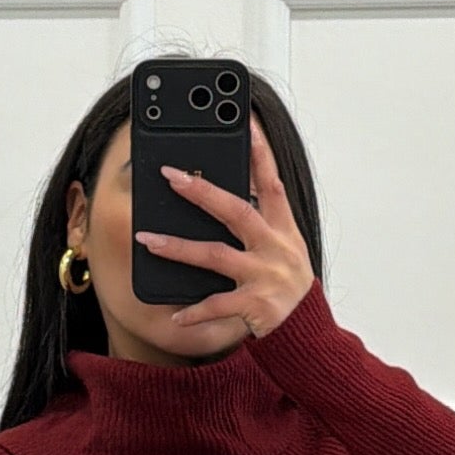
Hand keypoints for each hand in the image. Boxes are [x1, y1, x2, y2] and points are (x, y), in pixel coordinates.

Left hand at [134, 113, 315, 336]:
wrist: (306, 332)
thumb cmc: (287, 288)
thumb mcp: (283, 249)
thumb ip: (261, 222)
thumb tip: (224, 195)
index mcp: (283, 229)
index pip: (272, 182)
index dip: (260, 152)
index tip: (245, 123)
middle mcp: (276, 247)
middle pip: (236, 210)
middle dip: (201, 192)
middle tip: (171, 176)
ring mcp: (266, 276)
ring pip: (216, 255)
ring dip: (178, 247)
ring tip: (148, 240)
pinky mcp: (257, 305)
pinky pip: (218, 305)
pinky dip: (195, 311)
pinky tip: (175, 315)